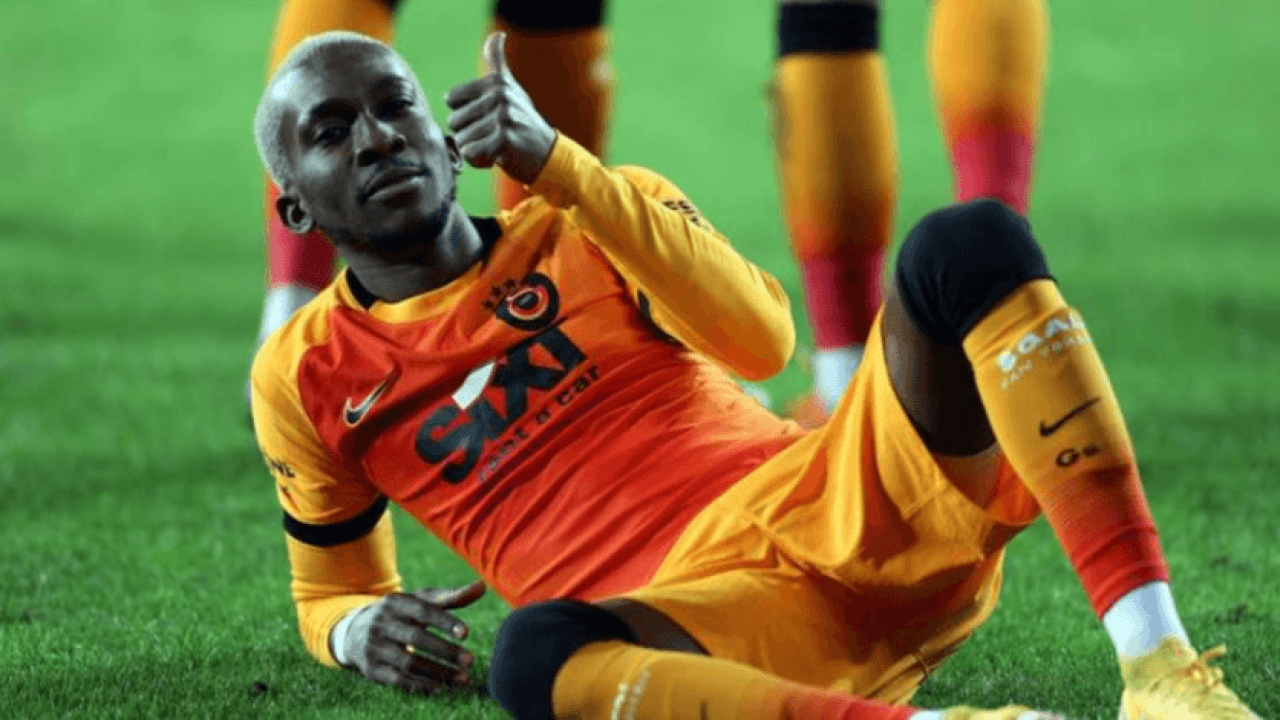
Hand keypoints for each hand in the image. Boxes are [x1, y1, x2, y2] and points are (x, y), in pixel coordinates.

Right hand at [335, 580, 486, 695]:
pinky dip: (421, 685)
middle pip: (415, 638)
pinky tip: (441, 687)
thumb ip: (451, 597)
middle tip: (471, 660)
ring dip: (438, 672)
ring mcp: (374, 647)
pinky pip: (399, 680)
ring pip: (409, 663)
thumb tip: (483, 586)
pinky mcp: (371, 669)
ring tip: (464, 678)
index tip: (466, 633)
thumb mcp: (419, 602)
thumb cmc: (401, 614)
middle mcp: (381, 623)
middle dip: (445, 651)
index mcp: (395, 602)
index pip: (422, 611)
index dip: (444, 621)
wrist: (355, 632)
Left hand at [445, 31, 556, 184]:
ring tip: (497, 145)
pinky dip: (480, 160)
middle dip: (469, 134)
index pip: (451, 99)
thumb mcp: (510, 88)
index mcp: (496, 82)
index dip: (465, 114)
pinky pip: (470, 153)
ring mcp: (504, 116)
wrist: (548, 154)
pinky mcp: (505, 139)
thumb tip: (497, 35)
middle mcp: (500, 95)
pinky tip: (498, 156)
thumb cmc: (524, 122)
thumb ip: (497, 61)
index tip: (487, 117)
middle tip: (493, 134)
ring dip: (476, 149)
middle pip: (454, 121)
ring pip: (461, 139)